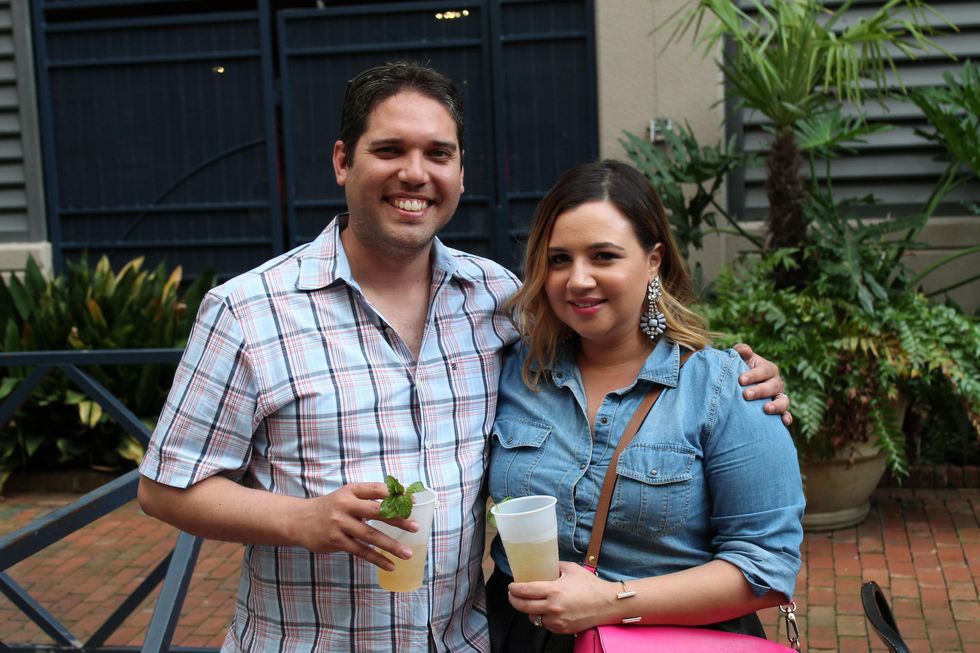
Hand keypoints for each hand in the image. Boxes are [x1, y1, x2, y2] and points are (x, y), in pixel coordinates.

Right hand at [294, 482, 417, 569]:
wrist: (299, 520)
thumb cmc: (330, 507)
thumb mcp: (347, 495)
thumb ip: (368, 497)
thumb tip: (399, 501)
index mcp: (351, 490)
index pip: (377, 490)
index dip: (396, 495)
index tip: (413, 503)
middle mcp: (346, 505)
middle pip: (377, 512)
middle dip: (398, 520)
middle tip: (415, 527)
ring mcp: (340, 524)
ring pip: (371, 536)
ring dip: (391, 545)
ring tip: (407, 553)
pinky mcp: (336, 541)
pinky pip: (361, 551)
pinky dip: (377, 559)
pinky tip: (390, 565)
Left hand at [507, 562, 616, 634]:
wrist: (607, 604)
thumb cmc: (590, 584)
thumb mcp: (571, 569)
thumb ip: (554, 566)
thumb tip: (542, 564)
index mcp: (553, 590)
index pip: (525, 591)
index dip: (514, 589)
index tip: (511, 586)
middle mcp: (553, 607)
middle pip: (524, 607)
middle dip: (514, 600)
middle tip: (512, 595)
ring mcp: (557, 621)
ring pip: (533, 618)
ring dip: (528, 611)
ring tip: (529, 603)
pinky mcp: (562, 629)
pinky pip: (545, 625)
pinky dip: (542, 618)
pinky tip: (544, 611)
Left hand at [733, 343, 791, 425]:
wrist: (739, 386)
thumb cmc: (739, 370)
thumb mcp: (739, 358)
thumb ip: (741, 351)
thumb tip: (745, 351)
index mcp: (768, 369)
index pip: (764, 370)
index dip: (753, 375)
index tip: (740, 380)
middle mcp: (776, 383)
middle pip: (773, 386)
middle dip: (760, 391)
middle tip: (746, 395)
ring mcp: (778, 397)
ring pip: (783, 400)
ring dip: (777, 405)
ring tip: (766, 409)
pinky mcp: (779, 410)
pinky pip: (786, 414)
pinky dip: (787, 417)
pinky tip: (784, 422)